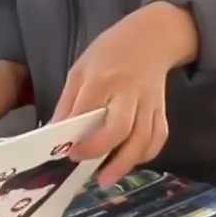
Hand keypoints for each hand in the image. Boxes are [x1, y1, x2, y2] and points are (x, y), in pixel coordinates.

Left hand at [54, 1, 199, 187]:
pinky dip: (146, 154)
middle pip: (120, 128)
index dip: (78, 134)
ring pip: (143, 138)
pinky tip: (129, 162)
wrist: (151, 37)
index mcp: (102, 79)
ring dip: (125, 163)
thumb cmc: (109, 53)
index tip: (67, 151)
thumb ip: (69, 102)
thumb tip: (54, 133)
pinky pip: (158, 137)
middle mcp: (128, 92)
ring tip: (105, 179)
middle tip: (83, 166)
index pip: (89, 110)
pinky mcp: (161, 110)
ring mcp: (148, 102)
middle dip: (101, 151)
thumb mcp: (81, 69)